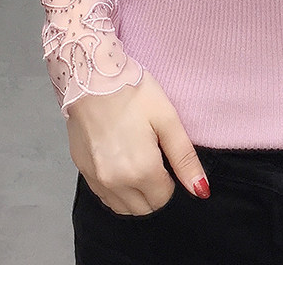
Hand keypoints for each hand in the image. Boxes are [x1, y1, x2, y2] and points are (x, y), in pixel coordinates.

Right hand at [65, 73, 209, 214]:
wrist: (91, 75)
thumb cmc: (132, 92)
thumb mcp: (167, 119)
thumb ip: (184, 159)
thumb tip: (201, 189)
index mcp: (141, 170)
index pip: (163, 198)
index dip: (170, 180)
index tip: (164, 156)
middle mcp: (116, 181)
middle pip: (143, 207)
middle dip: (153, 190)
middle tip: (152, 157)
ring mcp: (95, 178)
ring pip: (122, 206)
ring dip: (133, 193)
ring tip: (135, 159)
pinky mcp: (81, 169)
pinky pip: (103, 194)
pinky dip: (115, 188)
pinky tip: (118, 160)